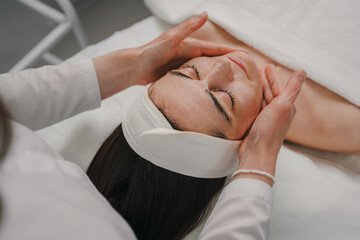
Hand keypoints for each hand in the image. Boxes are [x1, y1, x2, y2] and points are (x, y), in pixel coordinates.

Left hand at [93, 12, 240, 98]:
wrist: (135, 67)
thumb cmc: (151, 52)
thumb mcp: (171, 38)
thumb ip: (188, 28)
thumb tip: (205, 14)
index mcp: (189, 45)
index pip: (214, 49)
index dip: (229, 51)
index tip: (244, 54)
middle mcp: (188, 55)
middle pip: (212, 59)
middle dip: (227, 62)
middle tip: (243, 68)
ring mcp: (183, 65)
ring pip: (204, 69)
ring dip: (216, 72)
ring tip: (231, 79)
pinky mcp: (178, 75)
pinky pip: (195, 78)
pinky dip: (204, 80)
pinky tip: (210, 86)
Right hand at [234, 65, 305, 184]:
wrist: (257, 153)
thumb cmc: (269, 131)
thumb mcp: (282, 106)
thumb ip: (292, 88)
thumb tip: (302, 72)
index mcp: (286, 107)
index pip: (280, 87)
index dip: (273, 77)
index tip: (267, 66)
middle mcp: (278, 112)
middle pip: (271, 92)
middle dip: (266, 81)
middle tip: (260, 69)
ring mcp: (267, 119)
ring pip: (263, 99)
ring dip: (258, 89)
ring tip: (252, 80)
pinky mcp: (256, 124)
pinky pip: (255, 107)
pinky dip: (252, 99)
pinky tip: (246, 97)